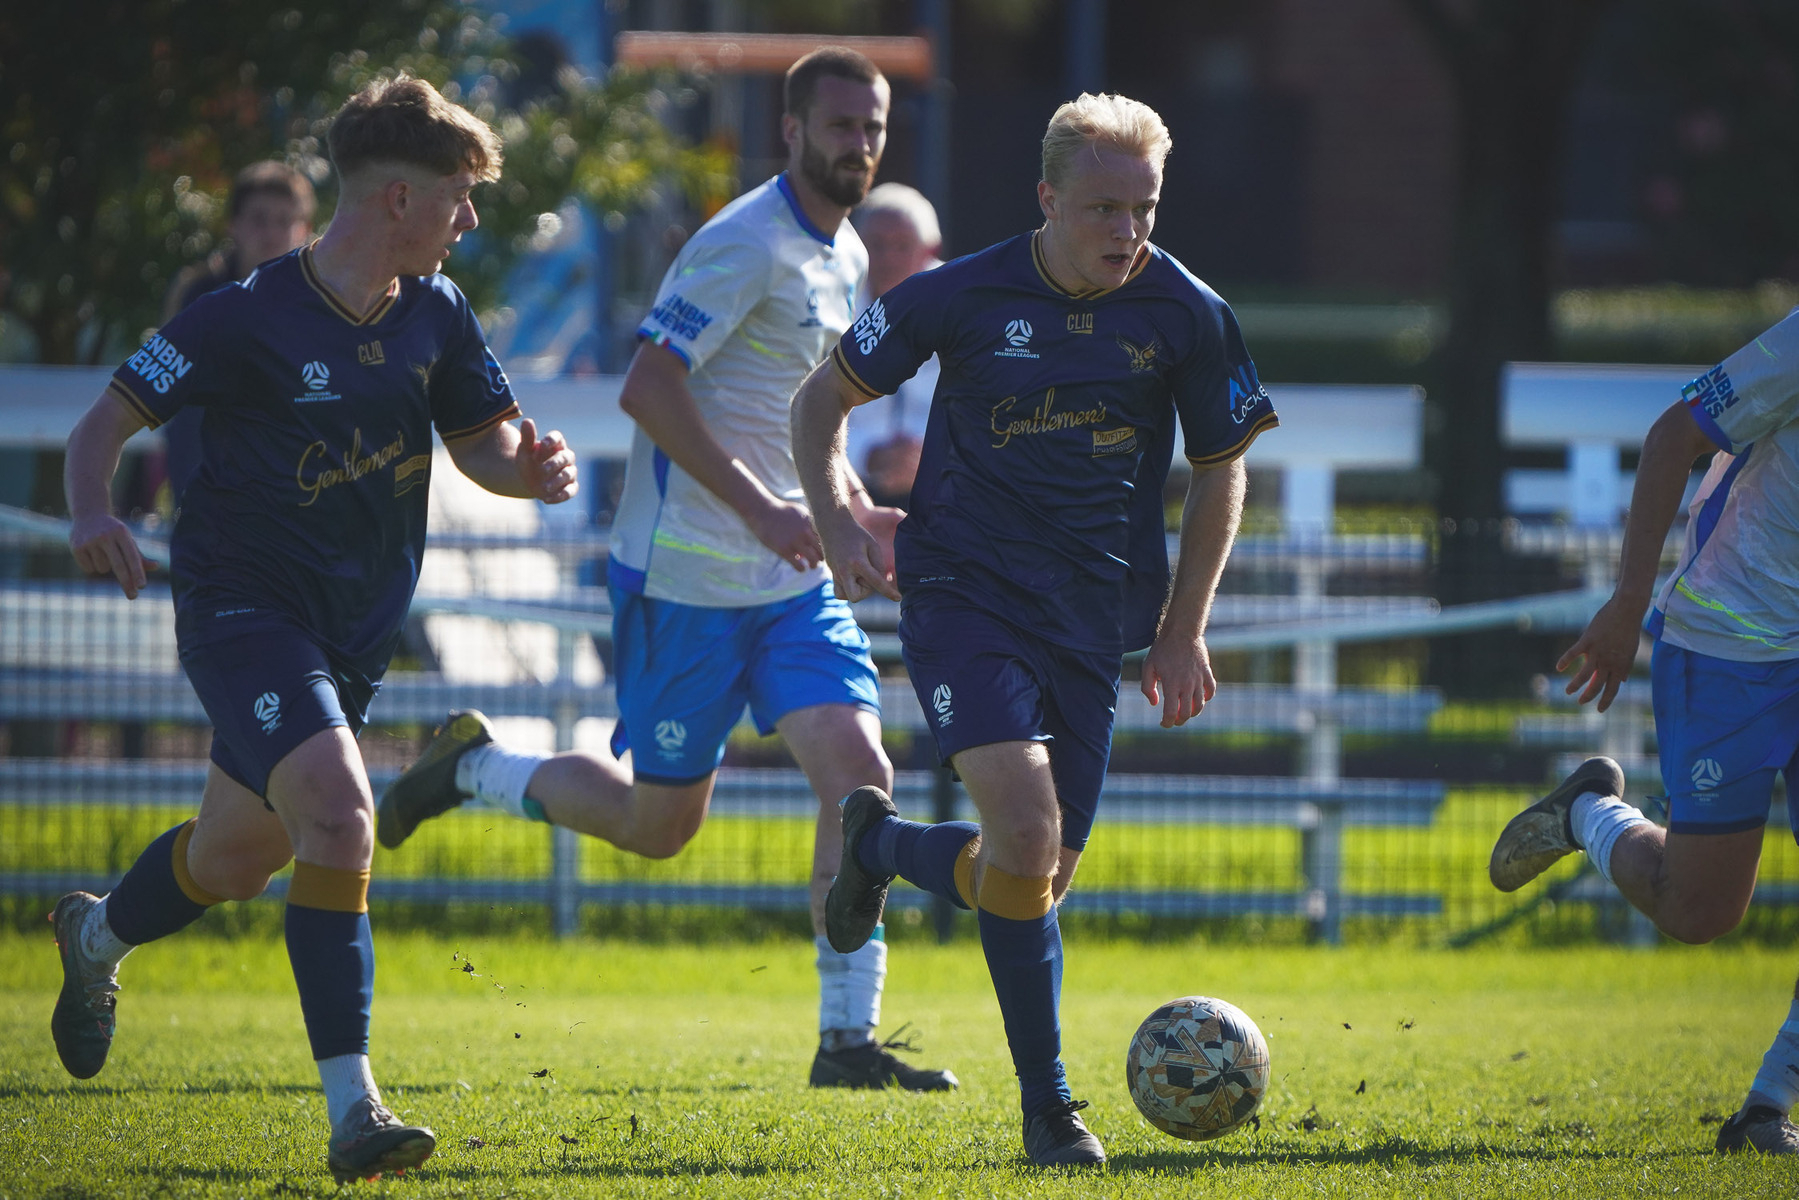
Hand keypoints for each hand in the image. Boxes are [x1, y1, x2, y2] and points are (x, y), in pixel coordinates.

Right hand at [70, 514, 147, 598]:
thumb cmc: (114, 532)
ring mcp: (89, 541)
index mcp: (121, 532)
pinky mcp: (76, 547)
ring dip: (105, 567)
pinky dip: (92, 566)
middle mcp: (105, 535)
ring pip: (103, 568)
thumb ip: (140, 556)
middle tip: (133, 597)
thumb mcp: (127, 540)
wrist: (89, 515)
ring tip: (102, 552)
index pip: (131, 556)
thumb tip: (156, 566)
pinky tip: (90, 553)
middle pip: (118, 565)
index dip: (137, 572)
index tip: (142, 586)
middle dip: (126, 582)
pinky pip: (89, 569)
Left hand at [515, 418, 578, 503]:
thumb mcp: (525, 450)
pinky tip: (546, 499)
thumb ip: (527, 437)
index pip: (558, 438)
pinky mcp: (570, 487)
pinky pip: (570, 491)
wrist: (528, 480)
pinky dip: (560, 496)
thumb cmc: (529, 461)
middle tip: (542, 470)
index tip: (540, 445)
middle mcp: (566, 457)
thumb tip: (527, 421)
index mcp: (555, 445)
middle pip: (566, 457)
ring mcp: (569, 472)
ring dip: (557, 481)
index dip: (551, 441)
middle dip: (555, 463)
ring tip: (543, 488)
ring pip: (569, 475)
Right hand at [747, 496, 823, 572]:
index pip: (828, 538)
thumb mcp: (799, 512)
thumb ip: (810, 522)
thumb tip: (819, 534)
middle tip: (818, 559)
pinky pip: (799, 566)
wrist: (762, 511)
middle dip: (822, 557)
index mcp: (811, 522)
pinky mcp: (784, 550)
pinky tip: (800, 567)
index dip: (829, 545)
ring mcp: (795, 541)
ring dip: (813, 565)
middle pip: (823, 550)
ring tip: (811, 566)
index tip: (825, 549)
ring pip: (814, 560)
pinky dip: (801, 569)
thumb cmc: (781, 512)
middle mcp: (805, 531)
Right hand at [819, 509, 899, 602]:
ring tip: (858, 576)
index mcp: (857, 562)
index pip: (876, 582)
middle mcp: (844, 571)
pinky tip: (852, 578)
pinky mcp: (832, 575)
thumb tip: (881, 581)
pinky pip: (839, 592)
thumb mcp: (873, 545)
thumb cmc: (856, 534)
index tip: (898, 598)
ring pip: (846, 596)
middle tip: (868, 575)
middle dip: (866, 591)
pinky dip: (847, 589)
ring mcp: (835, 574)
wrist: (833, 525)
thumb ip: (878, 565)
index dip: (888, 592)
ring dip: (855, 591)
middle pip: (856, 597)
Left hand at [1140, 633, 1216, 727]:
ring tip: (1184, 711)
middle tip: (1173, 719)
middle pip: (1187, 713)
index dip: (1167, 722)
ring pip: (1200, 705)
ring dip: (1192, 712)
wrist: (1181, 632)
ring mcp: (1199, 679)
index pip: (1171, 712)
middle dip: (1179, 721)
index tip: (1163, 723)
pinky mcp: (1207, 673)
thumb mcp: (1148, 666)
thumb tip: (1155, 703)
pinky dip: (1206, 698)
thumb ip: (1148, 687)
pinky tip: (1198, 698)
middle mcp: (1187, 684)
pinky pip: (1211, 691)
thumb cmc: (1162, 650)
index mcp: (1171, 683)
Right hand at [1558, 595, 1644, 711]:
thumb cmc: (1629, 630)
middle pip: (1596, 685)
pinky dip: (1565, 661)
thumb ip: (1625, 667)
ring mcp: (1597, 652)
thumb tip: (1623, 680)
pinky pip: (1573, 654)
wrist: (1626, 610)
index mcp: (1620, 666)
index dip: (1605, 701)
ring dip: (1575, 685)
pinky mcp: (1587, 641)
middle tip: (1580, 702)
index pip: (1613, 689)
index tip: (1598, 710)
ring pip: (1583, 675)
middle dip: (1588, 696)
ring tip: (1568, 691)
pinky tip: (1559, 668)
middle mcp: (1608, 662)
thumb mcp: (1630, 651)